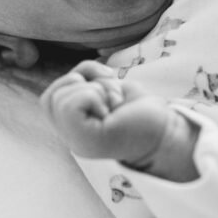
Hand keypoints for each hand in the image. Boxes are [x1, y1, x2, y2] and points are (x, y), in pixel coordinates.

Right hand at [40, 60, 198, 180]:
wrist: (167, 132)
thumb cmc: (139, 109)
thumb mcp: (106, 85)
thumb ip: (84, 81)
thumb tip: (77, 76)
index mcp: (73, 128)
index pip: (50, 97)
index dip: (74, 80)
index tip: (103, 91)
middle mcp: (70, 138)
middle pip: (51, 96)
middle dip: (85, 83)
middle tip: (111, 100)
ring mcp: (75, 141)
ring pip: (59, 97)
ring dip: (95, 90)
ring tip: (114, 107)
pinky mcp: (85, 140)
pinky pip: (70, 104)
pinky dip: (93, 96)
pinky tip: (111, 112)